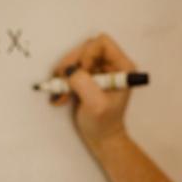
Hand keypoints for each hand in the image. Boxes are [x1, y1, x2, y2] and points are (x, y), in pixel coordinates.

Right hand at [51, 33, 136, 152]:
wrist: (102, 138)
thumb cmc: (104, 124)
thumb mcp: (96, 105)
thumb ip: (84, 84)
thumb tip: (69, 70)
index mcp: (122, 67)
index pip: (102, 43)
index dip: (88, 54)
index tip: (82, 73)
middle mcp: (111, 65)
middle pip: (86, 48)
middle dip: (71, 64)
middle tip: (62, 81)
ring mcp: (99, 70)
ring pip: (76, 58)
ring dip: (64, 73)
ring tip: (59, 92)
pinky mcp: (87, 77)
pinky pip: (71, 69)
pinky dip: (62, 80)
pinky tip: (60, 96)